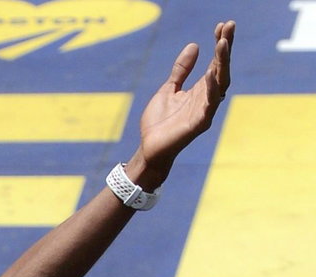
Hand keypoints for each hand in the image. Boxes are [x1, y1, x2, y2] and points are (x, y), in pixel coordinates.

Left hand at [137, 21, 234, 176]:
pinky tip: (212, 74)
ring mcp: (205, 110)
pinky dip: (212, 89)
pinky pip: (210, 104)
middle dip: (226, 47)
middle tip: (229, 26)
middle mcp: (207, 97)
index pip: (215, 62)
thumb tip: (194, 45)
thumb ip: (181, 70)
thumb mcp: (168, 89)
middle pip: (222, 68)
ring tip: (222, 43)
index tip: (222, 25)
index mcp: (201, 89)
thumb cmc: (160, 122)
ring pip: (220, 82)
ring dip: (222, 63)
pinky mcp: (200, 123)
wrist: (150, 148)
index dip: (220, 44)